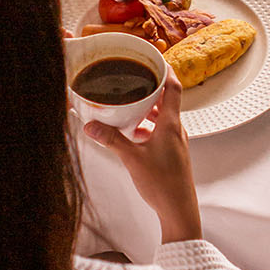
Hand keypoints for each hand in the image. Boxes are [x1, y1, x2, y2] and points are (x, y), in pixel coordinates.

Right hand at [85, 74, 201, 242]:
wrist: (178, 210)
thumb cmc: (162, 185)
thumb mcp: (131, 159)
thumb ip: (111, 139)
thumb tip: (91, 125)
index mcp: (171, 125)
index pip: (174, 88)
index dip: (166, 70)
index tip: (154, 58)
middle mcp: (177, 130)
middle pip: (167, 100)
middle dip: (150, 90)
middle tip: (133, 80)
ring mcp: (175, 142)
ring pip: (163, 117)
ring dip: (148, 110)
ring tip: (128, 106)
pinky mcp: (172, 153)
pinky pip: (160, 131)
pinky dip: (148, 126)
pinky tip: (133, 133)